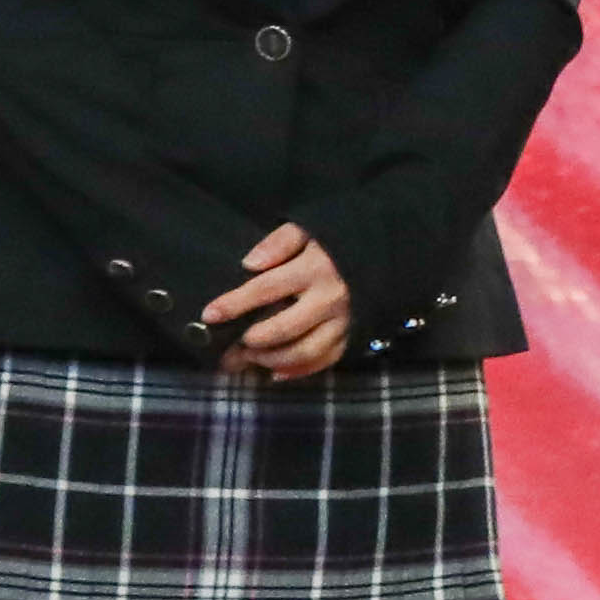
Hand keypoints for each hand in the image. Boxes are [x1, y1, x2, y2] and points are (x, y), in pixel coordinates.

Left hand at [205, 222, 354, 379]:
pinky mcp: (355, 335)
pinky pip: (326, 360)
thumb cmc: (339, 239)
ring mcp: (345, 321)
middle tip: (231, 347)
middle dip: (251, 342)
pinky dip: (299, 371)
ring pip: (304, 352)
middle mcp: (331, 299)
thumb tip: (249, 264)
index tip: (210, 314)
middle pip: (283, 329)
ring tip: (251, 357)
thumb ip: (280, 242)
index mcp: (316, 269)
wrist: (389, 249)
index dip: (235, 304)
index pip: (266, 289)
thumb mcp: (310, 227)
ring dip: (272, 360)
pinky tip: (276, 372)